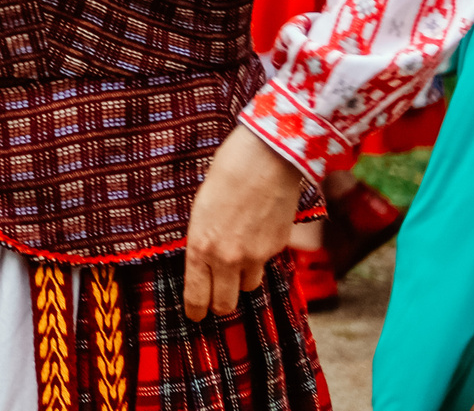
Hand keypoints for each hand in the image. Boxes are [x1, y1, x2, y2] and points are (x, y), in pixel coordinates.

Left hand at [180, 127, 306, 320]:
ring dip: (242, 278)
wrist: (266, 158)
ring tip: (238, 254)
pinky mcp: (278, 248)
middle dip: (220, 303)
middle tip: (217, 296)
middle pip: (225, 304)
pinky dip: (261, 255)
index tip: (195, 315)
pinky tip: (257, 229)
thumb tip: (204, 259)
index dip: (195, 310)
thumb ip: (202, 240)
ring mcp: (256, 256)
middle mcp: (228, 258)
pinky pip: (266, 262)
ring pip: (249, 285)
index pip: (197, 295)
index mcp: (200, 246)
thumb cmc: (226, 174)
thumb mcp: (200, 208)